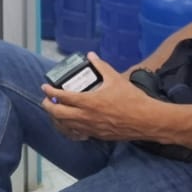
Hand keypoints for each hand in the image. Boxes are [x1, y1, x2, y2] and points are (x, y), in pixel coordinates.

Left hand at [40, 52, 165, 142]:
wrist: (146, 120)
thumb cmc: (132, 100)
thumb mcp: (115, 79)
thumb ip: (101, 66)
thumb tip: (91, 56)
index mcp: (88, 101)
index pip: (62, 96)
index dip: (50, 91)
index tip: (45, 86)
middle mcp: (86, 116)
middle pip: (58, 113)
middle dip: (47, 106)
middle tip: (46, 99)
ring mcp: (91, 128)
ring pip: (65, 126)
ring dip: (56, 118)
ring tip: (54, 111)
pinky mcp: (97, 135)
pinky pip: (77, 134)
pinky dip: (68, 129)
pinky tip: (69, 124)